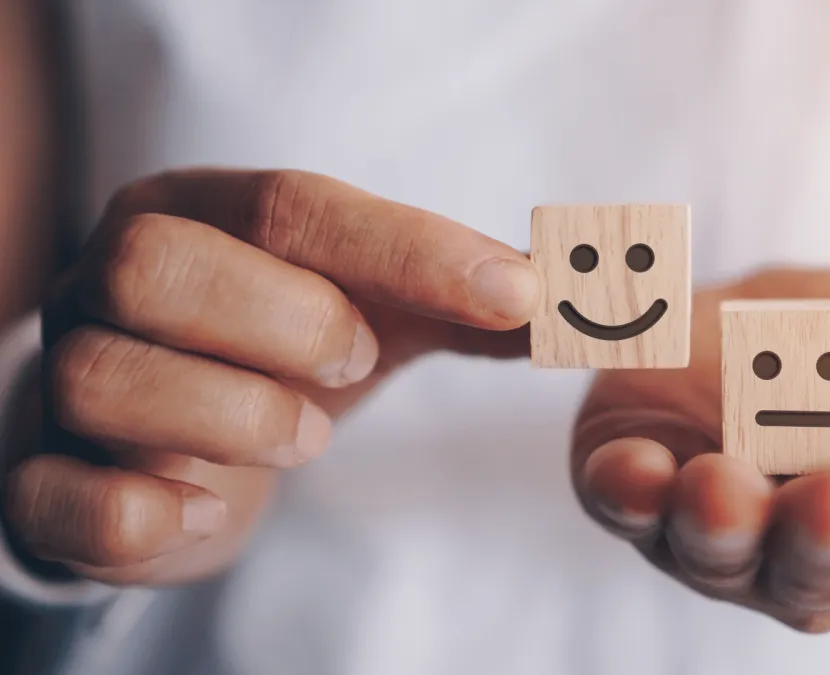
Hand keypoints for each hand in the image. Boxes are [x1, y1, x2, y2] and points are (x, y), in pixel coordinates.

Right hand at [2, 169, 537, 584]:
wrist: (170, 437)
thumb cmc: (280, 354)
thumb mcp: (376, 309)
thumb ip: (468, 302)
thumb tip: (573, 295)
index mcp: (197, 215)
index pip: (289, 204)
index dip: (406, 249)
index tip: (514, 296)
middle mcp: (110, 281)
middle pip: (159, 264)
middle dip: (284, 319)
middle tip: (354, 365)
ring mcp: (66, 378)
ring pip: (105, 375)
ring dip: (233, 414)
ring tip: (302, 437)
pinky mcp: (46, 480)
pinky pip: (57, 494)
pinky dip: (143, 511)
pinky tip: (207, 508)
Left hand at [571, 268, 829, 631]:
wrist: (790, 317)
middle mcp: (814, 551)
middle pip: (824, 567)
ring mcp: (722, 529)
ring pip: (721, 548)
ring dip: (721, 522)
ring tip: (724, 486)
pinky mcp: (642, 488)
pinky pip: (625, 500)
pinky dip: (625, 488)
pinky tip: (631, 468)